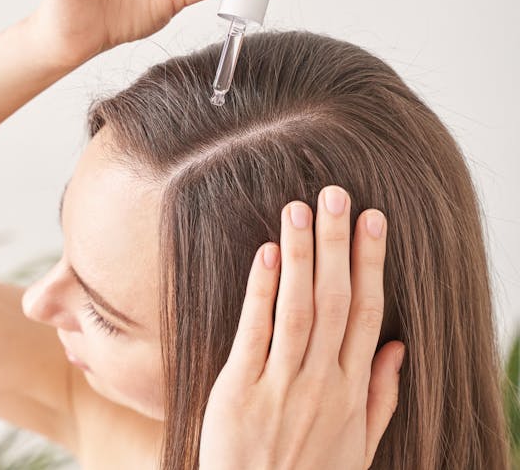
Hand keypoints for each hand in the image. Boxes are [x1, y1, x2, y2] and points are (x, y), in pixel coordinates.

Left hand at [199, 185, 405, 469]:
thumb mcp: (358, 446)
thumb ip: (381, 396)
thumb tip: (398, 347)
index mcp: (352, 391)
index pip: (366, 313)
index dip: (370, 263)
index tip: (373, 220)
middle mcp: (322, 382)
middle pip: (336, 301)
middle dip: (337, 244)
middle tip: (335, 194)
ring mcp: (281, 385)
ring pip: (299, 309)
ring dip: (302, 256)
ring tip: (300, 208)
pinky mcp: (239, 390)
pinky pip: (255, 332)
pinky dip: (261, 291)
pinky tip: (267, 254)